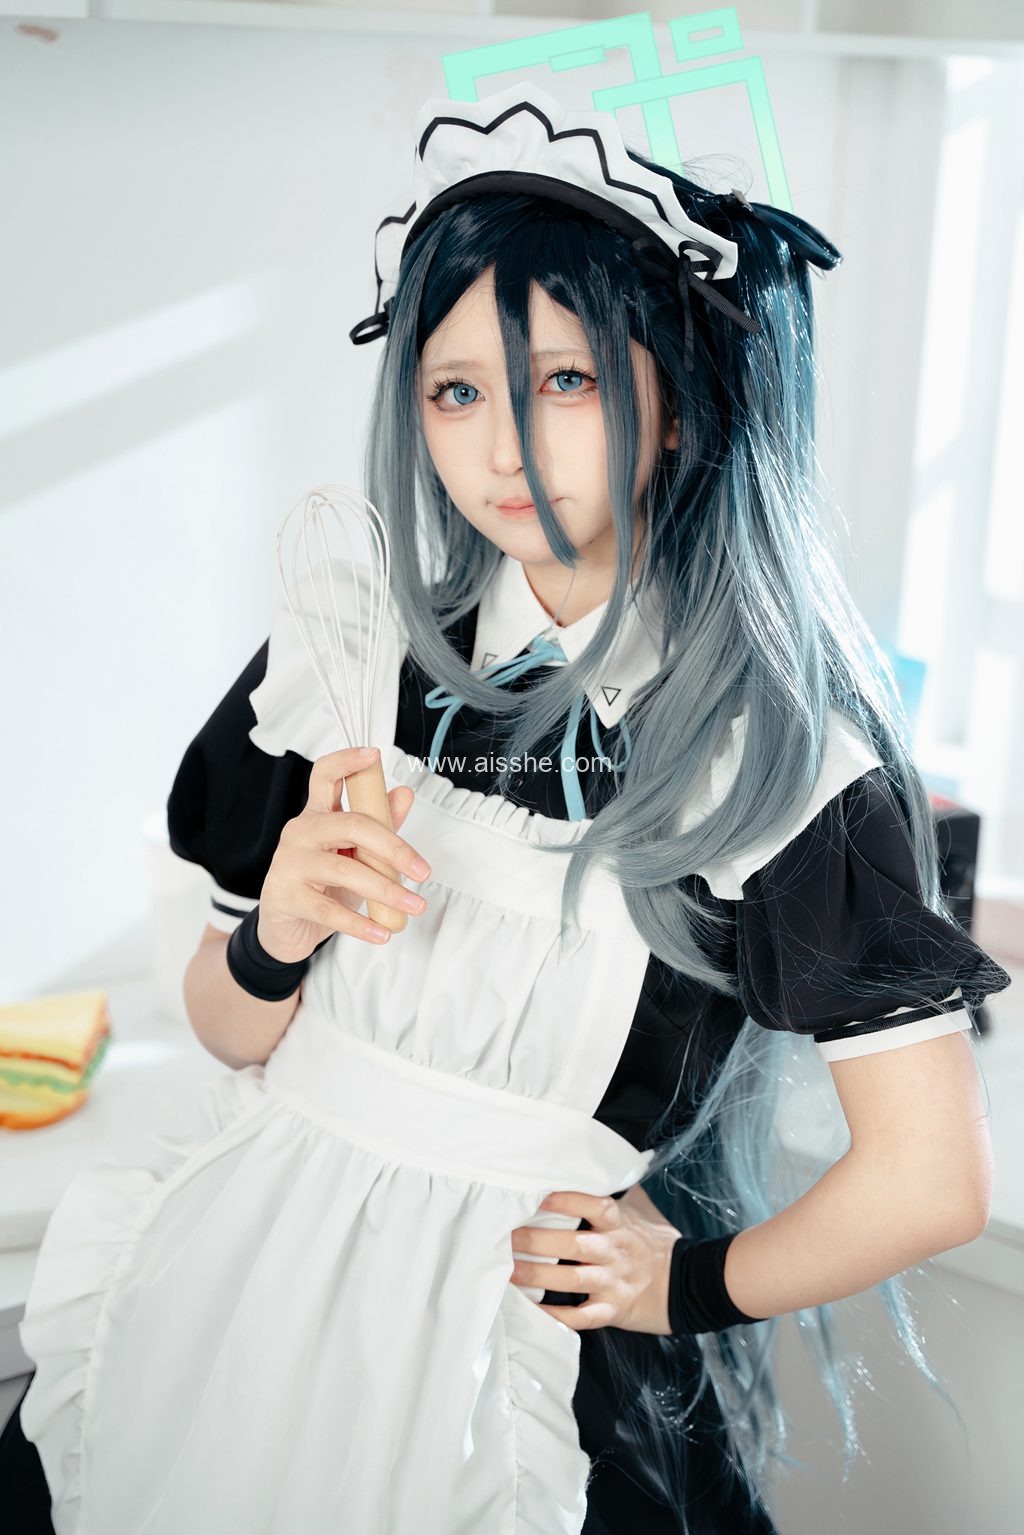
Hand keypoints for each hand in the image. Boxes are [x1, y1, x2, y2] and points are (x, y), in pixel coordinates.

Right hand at [257, 746, 430, 963]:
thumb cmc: (322, 885)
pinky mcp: (286, 897)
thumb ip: (378, 825)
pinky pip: (330, 911)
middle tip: (423, 871)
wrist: (285, 929)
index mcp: (317, 815)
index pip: (325, 776)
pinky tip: (383, 932)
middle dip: (394, 847)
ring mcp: (289, 864)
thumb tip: (404, 794)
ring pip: (345, 871)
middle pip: (351, 824)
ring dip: (387, 891)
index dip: (347, 761)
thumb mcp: (353, 854)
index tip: (374, 754)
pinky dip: (361, 924)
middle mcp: (300, 832)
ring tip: (414, 906)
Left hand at [508, 1184, 680, 1334]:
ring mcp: (615, 1283)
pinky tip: (533, 1309)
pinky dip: (557, 1316)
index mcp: (621, 1223)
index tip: (538, 1196)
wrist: (688, 1282)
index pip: (595, 1206)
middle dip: (538, 1241)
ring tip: (509, 1271)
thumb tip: (589, 1158)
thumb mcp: (641, 1208)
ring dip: (539, 1276)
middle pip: (576, 1245)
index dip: (567, 1200)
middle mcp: (616, 1251)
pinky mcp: (613, 1310)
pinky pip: (582, 1316)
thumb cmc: (655, 1240)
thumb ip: (617, 1187)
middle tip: (508, 1237)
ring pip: (574, 1279)